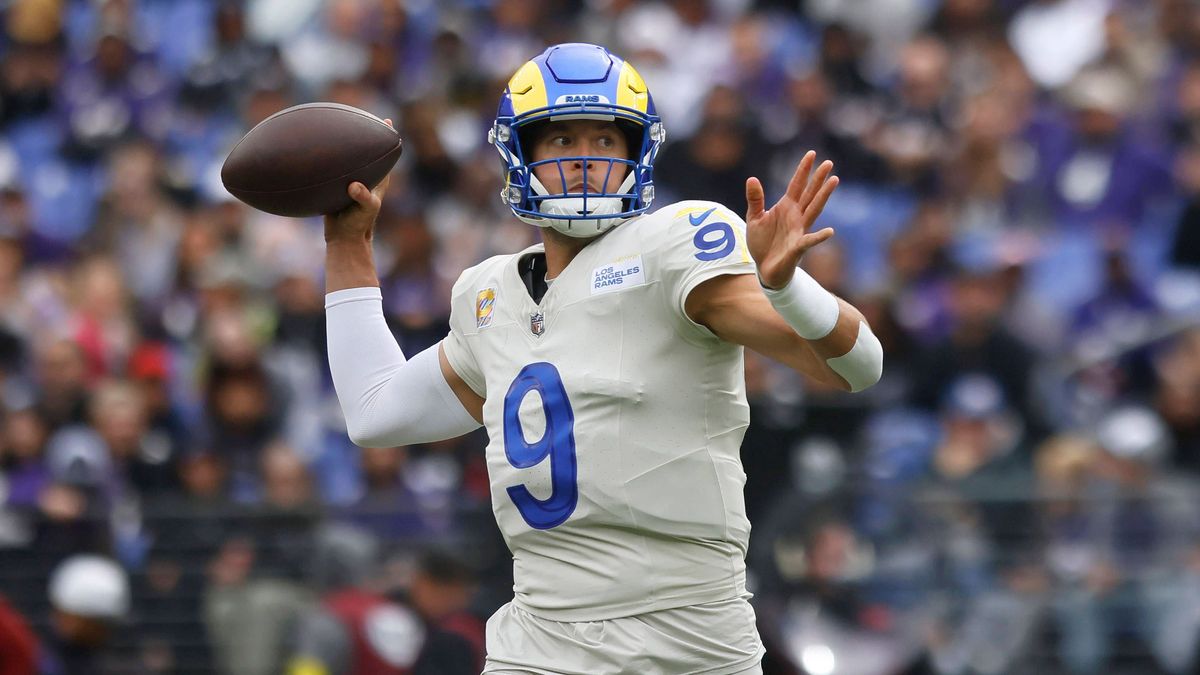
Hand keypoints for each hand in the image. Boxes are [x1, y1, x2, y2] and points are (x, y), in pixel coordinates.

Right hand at [324, 118, 393, 242]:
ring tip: (334, 126)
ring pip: (348, 159)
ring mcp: (351, 182)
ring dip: (344, 146)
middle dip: (364, 134)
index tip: (386, 120)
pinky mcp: (337, 187)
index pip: (385, 154)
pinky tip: (313, 152)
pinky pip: (332, 170)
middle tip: (360, 115)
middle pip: (367, 151)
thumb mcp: (364, 210)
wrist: (344, 239)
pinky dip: (326, 161)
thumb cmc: (359, 225)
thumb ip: (362, 197)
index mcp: (377, 180)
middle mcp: (365, 178)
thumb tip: (354, 186)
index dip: (387, 137)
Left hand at [745, 151, 838, 289]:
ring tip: (834, 181)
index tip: (811, 154)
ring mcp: (799, 231)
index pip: (796, 185)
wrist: (764, 269)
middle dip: (818, 178)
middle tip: (829, 162)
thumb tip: (752, 178)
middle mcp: (796, 216)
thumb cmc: (762, 243)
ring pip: (814, 210)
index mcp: (786, 207)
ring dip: (823, 196)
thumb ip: (755, 199)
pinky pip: (809, 241)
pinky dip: (819, 237)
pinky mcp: (798, 248)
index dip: (803, 170)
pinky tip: (829, 231)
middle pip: (810, 194)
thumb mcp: (754, 218)